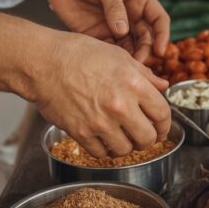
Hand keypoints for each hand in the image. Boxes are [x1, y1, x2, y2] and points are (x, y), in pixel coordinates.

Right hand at [32, 31, 170, 157]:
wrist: (43, 63)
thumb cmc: (78, 54)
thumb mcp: (118, 56)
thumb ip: (144, 75)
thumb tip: (163, 87)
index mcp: (133, 84)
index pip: (162, 114)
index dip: (165, 125)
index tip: (161, 128)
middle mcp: (119, 105)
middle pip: (148, 138)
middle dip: (148, 139)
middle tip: (142, 135)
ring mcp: (100, 121)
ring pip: (126, 150)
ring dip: (126, 146)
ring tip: (121, 137)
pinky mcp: (81, 133)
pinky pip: (101, 153)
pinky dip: (104, 150)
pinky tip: (102, 139)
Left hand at [45, 0, 169, 61]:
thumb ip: (114, 6)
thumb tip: (123, 30)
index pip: (158, 19)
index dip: (162, 35)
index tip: (160, 51)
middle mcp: (130, 15)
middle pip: (146, 37)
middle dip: (144, 50)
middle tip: (137, 62)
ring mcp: (115, 26)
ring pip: (130, 47)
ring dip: (130, 57)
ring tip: (125, 66)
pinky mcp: (98, 35)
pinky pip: (110, 50)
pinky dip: (113, 58)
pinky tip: (110, 62)